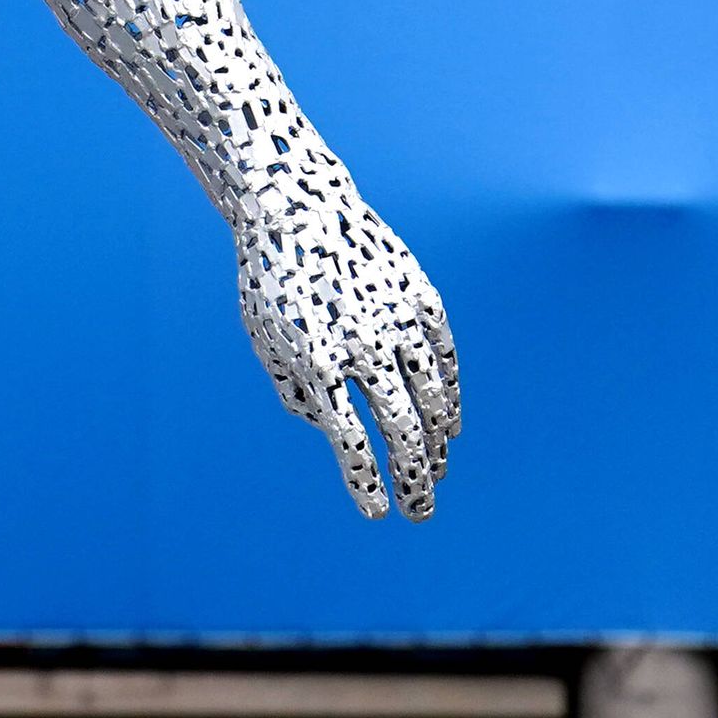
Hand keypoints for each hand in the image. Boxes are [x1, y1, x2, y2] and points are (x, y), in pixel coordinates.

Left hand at [233, 178, 459, 519]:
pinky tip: (449, 424)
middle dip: (412, 480)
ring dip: (436, 443)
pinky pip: (444, 357)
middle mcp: (361, 344)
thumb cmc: (273, 279)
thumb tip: (333, 431)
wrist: (296, 204)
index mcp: (315, 361)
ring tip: (434, 472)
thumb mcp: (267, 338)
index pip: (350, 442)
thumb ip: (296, 390)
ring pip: (431, 398)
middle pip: (399, 429)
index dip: (366, 483)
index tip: (377, 512)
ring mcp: (395, 318)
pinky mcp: (419, 295)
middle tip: (419, 512)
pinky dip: (450, 395)